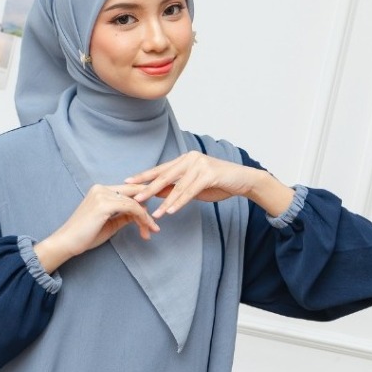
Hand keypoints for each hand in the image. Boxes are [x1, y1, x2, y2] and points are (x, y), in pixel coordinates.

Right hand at [33, 183, 159, 272]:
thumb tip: (139, 214)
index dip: (146, 196)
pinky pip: (132, 208)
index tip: (160, 205)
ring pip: (136, 202)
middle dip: (153, 201)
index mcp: (101, 190)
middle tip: (166, 211)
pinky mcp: (104, 204)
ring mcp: (103, 194)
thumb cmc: (84, 236)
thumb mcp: (109, 224)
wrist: (66, 243)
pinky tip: (148, 228)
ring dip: (147, 217)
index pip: (130, 190)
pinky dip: (142, 219)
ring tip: (153, 230)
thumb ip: (124, 216)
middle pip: (136, 192)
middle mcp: (102, 188)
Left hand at [125, 152, 294, 217]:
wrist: (243, 181)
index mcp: (185, 159)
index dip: (144, 176)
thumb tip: (157, 194)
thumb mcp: (194, 186)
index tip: (128, 182)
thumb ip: (177, 187)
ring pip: (177, 186)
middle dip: (148, 189)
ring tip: (153, 213)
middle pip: (164, 176)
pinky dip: (179, 202)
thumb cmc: (219, 183)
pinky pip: (190, 191)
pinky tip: (170, 210)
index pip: (160, 169)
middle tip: (135, 198)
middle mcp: (190, 158)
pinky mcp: (209, 174)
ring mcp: (200, 165)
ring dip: (164, 202)